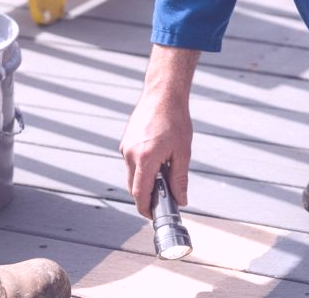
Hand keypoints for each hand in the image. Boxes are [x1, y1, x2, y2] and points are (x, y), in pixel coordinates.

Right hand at [119, 45, 199, 217]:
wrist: (162, 94)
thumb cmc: (175, 120)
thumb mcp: (182, 152)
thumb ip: (180, 178)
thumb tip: (181, 200)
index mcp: (145, 159)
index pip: (140, 193)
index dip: (146, 208)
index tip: (153, 215)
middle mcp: (130, 154)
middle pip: (133, 187)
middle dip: (145, 197)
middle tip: (162, 200)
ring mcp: (125, 147)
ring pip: (131, 175)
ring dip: (143, 181)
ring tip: (162, 177)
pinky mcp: (125, 141)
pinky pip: (130, 162)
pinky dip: (140, 168)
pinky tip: (156, 162)